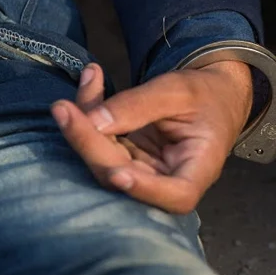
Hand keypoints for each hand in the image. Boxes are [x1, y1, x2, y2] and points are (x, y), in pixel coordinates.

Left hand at [50, 60, 251, 213]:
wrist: (211, 94)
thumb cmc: (205, 94)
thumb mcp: (179, 90)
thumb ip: (140, 104)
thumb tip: (93, 121)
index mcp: (200, 168)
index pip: (178, 194)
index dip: (146, 190)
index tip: (117, 173)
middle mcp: (170, 179)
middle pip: (124, 177)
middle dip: (89, 144)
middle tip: (64, 109)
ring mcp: (144, 173)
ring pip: (104, 162)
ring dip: (83, 125)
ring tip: (88, 80)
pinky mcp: (127, 160)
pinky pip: (101, 144)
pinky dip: (89, 114)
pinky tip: (91, 80)